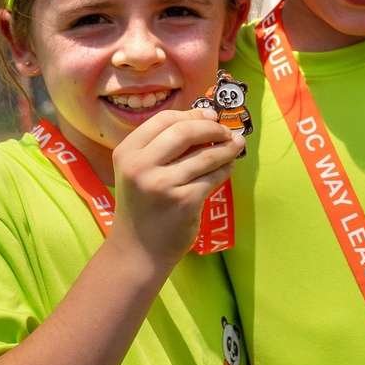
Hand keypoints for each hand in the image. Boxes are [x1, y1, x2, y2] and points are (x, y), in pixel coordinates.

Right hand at [108, 107, 241, 263]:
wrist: (138, 250)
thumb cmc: (143, 207)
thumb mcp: (139, 172)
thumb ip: (162, 148)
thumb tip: (206, 121)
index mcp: (127, 152)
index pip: (164, 120)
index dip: (192, 113)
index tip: (211, 115)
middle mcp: (141, 166)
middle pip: (185, 131)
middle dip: (212, 128)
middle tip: (226, 131)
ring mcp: (162, 184)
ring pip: (205, 155)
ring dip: (226, 148)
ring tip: (236, 145)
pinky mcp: (184, 201)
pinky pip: (212, 177)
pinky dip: (225, 169)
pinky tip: (229, 166)